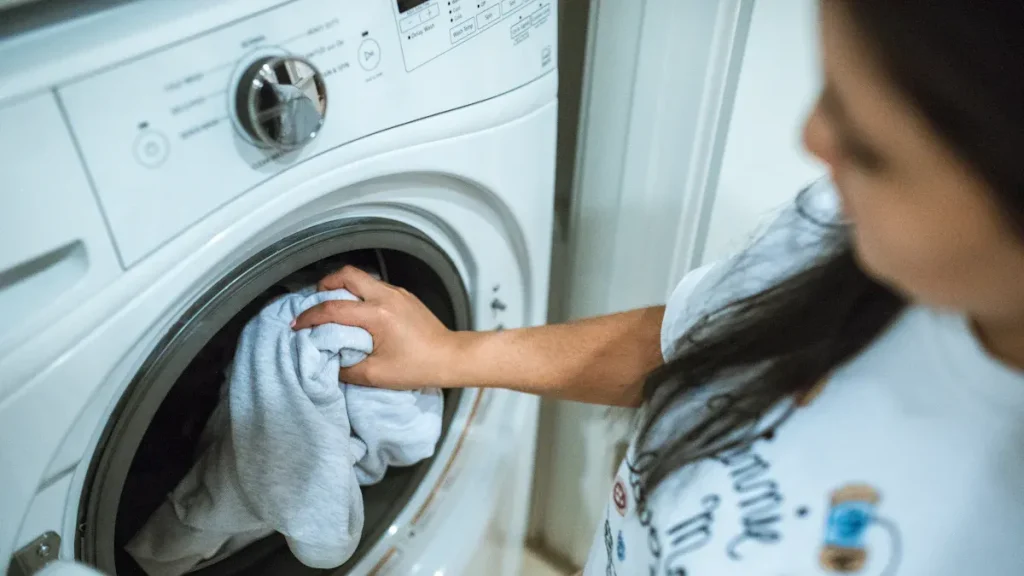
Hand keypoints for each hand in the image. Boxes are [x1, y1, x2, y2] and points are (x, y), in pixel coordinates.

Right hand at [291, 266, 461, 388]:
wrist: (450, 357)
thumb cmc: (417, 367)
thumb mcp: (376, 375)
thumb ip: (346, 368)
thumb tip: (328, 362)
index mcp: (377, 315)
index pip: (333, 308)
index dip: (310, 316)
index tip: (297, 325)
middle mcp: (386, 296)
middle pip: (346, 274)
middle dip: (325, 285)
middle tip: (315, 302)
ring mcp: (397, 293)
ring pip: (362, 278)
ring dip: (343, 287)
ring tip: (333, 306)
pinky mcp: (404, 296)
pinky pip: (375, 286)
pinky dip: (359, 293)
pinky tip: (358, 312)